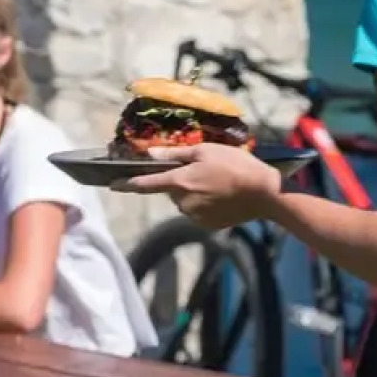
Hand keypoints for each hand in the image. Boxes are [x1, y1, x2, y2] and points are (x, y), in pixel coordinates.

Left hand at [113, 143, 281, 229]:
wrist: (264, 193)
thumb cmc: (235, 165)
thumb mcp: (205, 151)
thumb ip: (176, 154)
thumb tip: (151, 153)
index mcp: (180, 182)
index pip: (146, 184)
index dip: (128, 183)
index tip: (113, 184)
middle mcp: (183, 202)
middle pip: (171, 190)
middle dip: (180, 181)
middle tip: (202, 170)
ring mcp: (196, 216)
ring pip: (185, 202)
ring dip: (193, 192)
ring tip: (217, 181)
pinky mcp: (208, 225)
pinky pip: (198, 212)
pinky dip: (205, 204)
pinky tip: (223, 195)